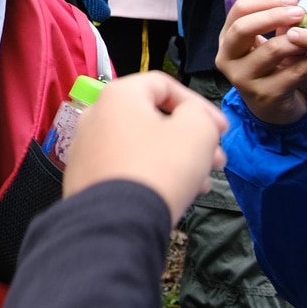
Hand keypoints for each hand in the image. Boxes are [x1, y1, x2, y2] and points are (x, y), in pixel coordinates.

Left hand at [63, 72, 228, 222]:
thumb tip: (192, 119)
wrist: (115, 223)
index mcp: (117, 96)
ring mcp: (86, 149)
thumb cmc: (158, 169)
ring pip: (142, 146)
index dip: (199, 104)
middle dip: (191, 138)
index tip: (221, 129)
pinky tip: (175, 194)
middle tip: (216, 158)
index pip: (164, 84)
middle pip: (153, 118)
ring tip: (201, 181)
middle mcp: (95, 116)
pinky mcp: (85, 179)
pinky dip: (152, 174)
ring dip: (176, 159)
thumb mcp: (196, 132)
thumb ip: (201, 116)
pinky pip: (126, 168)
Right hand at [217, 0, 306, 125]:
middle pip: (243, 28)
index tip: (292, 0)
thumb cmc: (272, 70)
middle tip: (300, 12)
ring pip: (270, 50)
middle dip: (274, 16)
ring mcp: (243, 79)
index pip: (239, 10)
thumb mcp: (271, 43)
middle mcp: (227, 58)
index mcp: (227, 39)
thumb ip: (280, 26)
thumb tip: (299, 9)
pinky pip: (292, 73)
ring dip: (297, 40)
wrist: (274, 108)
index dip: (266, 1)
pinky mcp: (265, 95)